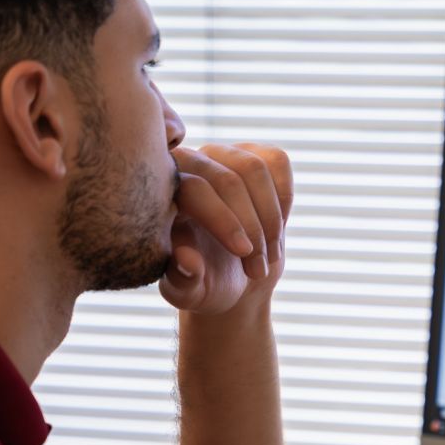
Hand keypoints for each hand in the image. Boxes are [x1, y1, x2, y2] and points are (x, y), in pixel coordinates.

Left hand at [159, 142, 292, 314]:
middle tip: (257, 270)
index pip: (195, 189)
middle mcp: (188, 164)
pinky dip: (284, 199)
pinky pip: (277, 162)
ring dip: (270, 218)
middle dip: (252, 227)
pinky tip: (275, 228)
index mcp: (161, 193)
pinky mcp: (253, 153)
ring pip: (255, 169)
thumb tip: (187, 260)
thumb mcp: (188, 291)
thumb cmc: (200, 282)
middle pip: (227, 179)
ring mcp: (221, 154)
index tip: (244, 252)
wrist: (231, 276)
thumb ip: (183, 279)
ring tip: (268, 256)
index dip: (223, 219)